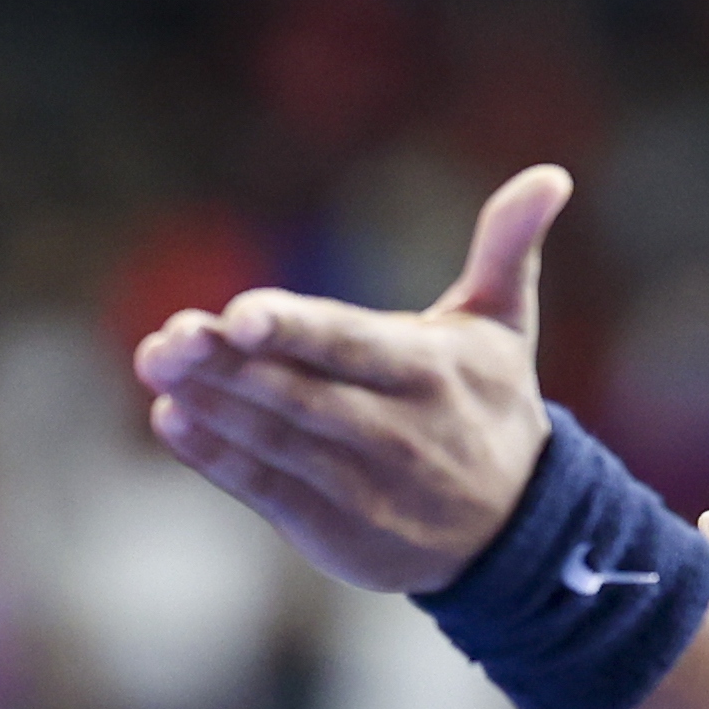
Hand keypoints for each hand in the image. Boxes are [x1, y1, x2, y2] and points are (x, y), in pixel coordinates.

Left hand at [134, 167, 567, 594]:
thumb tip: (551, 175)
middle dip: (230, 366)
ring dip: (210, 406)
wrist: (515, 533)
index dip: (296, 331)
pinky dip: (217, 459)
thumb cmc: (490, 407)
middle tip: (169, 337)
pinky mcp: (337, 531)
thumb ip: (507, 249)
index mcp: (430, 374)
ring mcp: (365, 488)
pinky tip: (174, 421)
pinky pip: (268, 492)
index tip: (241, 314)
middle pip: (301, 395)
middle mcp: (398, 433)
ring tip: (156, 367)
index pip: (352, 345)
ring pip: (276, 443)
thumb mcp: (504, 329)